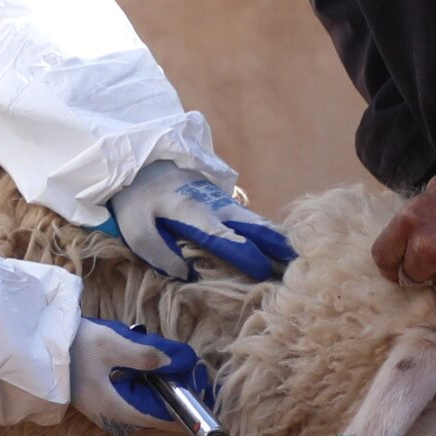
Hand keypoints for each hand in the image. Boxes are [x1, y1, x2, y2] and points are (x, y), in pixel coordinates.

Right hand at [68, 317, 221, 435]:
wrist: (39, 345)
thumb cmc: (75, 346)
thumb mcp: (113, 345)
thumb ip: (146, 356)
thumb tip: (175, 363)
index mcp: (117, 408)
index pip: (160, 419)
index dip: (183, 412)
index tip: (201, 399)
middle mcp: (112, 415)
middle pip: (153, 411)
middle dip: (173, 394)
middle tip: (189, 372)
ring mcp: (105, 408)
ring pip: (143, 402)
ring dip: (159, 387)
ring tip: (172, 365)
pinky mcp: (100, 398)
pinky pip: (131, 395)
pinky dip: (144, 383)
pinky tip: (146, 364)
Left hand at [104, 160, 298, 282]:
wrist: (140, 161)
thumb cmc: (136, 198)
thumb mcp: (136, 227)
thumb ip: (158, 251)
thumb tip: (185, 273)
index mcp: (191, 211)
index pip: (222, 235)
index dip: (243, 252)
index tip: (262, 269)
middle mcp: (213, 205)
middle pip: (250, 224)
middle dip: (274, 243)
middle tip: (299, 262)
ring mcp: (220, 200)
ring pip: (253, 219)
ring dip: (274, 237)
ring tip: (296, 256)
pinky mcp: (220, 199)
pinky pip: (247, 217)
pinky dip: (263, 230)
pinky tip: (276, 244)